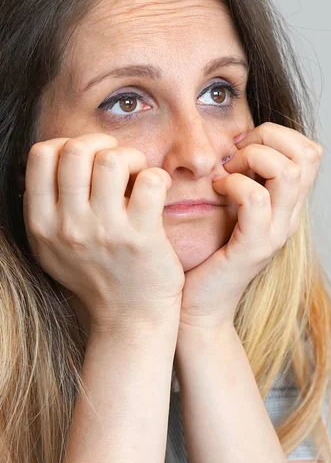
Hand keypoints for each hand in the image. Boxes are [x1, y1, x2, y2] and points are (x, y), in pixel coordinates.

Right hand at [22, 133, 184, 334]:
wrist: (129, 318)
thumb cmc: (95, 275)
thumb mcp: (51, 248)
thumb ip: (45, 207)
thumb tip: (54, 157)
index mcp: (41, 224)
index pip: (41, 154)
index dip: (68, 145)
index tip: (89, 159)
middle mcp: (68, 226)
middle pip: (77, 150)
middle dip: (103, 144)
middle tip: (120, 162)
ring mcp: (105, 231)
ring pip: (112, 160)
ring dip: (132, 158)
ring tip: (139, 175)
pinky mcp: (141, 237)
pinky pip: (151, 181)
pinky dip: (158, 177)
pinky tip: (158, 191)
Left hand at [179, 122, 322, 330]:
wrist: (199, 306)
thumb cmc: (208, 254)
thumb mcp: (231, 208)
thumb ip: (243, 179)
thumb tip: (232, 142)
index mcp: (288, 204)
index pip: (310, 151)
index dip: (277, 135)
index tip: (242, 146)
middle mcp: (290, 217)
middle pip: (308, 154)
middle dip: (268, 138)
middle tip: (235, 155)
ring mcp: (276, 233)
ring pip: (288, 172)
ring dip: (253, 158)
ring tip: (227, 172)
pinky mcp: (253, 247)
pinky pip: (256, 199)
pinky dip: (235, 183)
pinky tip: (217, 189)